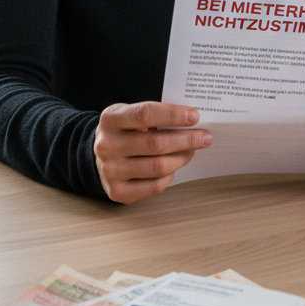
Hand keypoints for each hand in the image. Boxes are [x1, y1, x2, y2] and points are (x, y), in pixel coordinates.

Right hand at [93, 101, 211, 202]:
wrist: (99, 154)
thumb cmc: (124, 130)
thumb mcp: (130, 113)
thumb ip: (154, 114)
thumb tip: (190, 119)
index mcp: (111, 119)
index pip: (146, 113)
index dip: (173, 114)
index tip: (194, 116)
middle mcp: (107, 145)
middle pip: (155, 143)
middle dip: (186, 140)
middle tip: (205, 137)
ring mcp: (110, 170)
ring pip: (157, 167)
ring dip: (182, 158)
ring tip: (192, 150)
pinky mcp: (117, 191)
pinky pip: (154, 186)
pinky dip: (169, 176)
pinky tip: (174, 166)